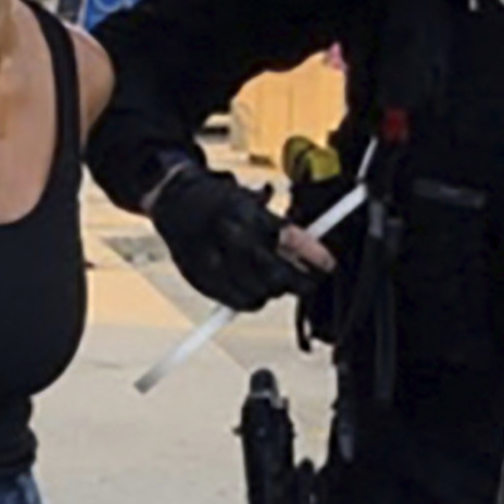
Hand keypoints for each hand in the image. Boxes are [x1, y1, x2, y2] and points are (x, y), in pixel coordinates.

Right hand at [151, 166, 329, 311]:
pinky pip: (236, 301)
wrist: (173, 201)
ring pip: (258, 291)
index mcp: (243, 210)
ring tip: (276, 283)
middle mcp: (226, 235)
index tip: (329, 265)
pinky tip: (255, 293)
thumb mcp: (252, 204)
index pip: (287, 236)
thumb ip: (280, 229)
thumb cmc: (221, 204)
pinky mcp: (200, 277)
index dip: (313, 254)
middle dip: (298, 282)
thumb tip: (313, 255)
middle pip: (274, 272)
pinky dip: (251, 301)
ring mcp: (210, 258)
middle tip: (308, 284)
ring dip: (274, 291)